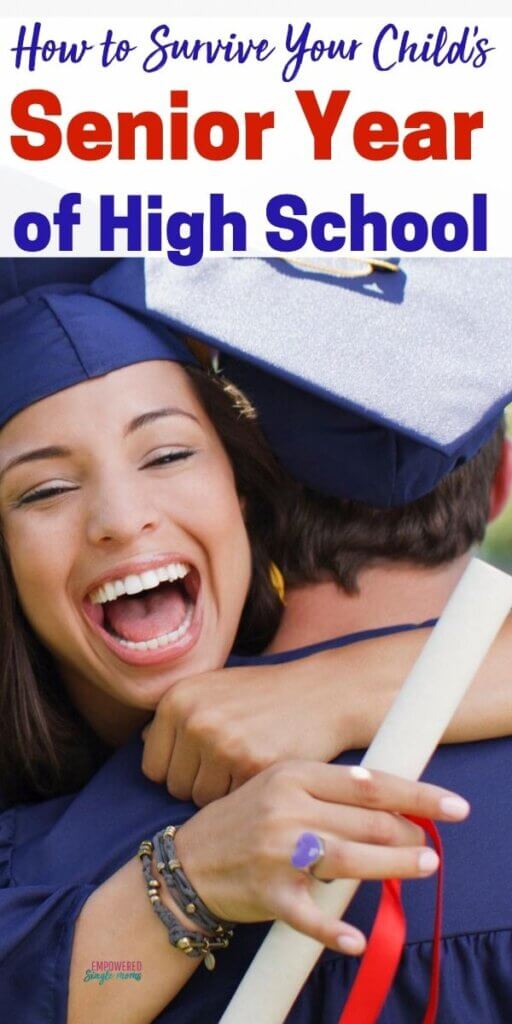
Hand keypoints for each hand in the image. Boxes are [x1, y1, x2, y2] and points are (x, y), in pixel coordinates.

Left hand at [141, 657, 362, 805]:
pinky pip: (231, 802)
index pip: (153, 765)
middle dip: (199, 783)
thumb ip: (177, 714)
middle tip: (231, 763)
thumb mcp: (214, 688)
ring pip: (200, 800)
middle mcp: (194, 719)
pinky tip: (262, 771)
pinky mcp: (252, 765)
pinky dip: (246, 795)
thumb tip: (141, 740)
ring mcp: (223, 742)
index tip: (205, 761)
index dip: (179, 769)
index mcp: (176, 699)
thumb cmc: (265, 694)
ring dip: (222, 793)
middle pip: (174, 786)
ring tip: (247, 765)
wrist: (322, 692)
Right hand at [174, 761, 469, 953]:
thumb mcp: (281, 785)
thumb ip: (330, 788)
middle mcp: (287, 809)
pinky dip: (334, 931)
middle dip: (408, 834)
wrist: (187, 862)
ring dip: (394, 867)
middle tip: (429, 845)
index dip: (416, 795)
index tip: (452, 805)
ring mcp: (277, 852)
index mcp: (293, 775)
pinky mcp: (268, 894)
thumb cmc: (245, 818)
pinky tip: (355, 939)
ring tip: (424, 867)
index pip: (368, 784)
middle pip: (366, 822)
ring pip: (350, 860)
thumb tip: (391, 795)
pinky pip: (309, 915)